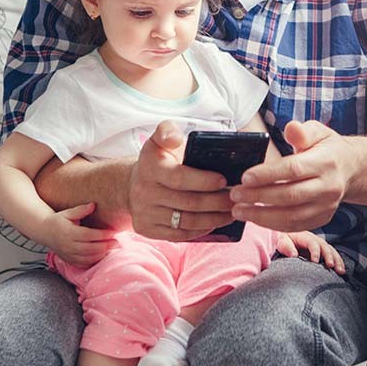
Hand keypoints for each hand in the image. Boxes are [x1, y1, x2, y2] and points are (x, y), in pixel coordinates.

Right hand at [41, 202, 117, 267]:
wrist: (44, 232)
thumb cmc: (58, 221)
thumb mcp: (68, 213)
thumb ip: (81, 210)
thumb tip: (93, 205)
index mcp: (68, 233)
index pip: (89, 235)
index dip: (102, 235)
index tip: (113, 232)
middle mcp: (68, 245)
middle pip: (90, 248)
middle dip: (105, 246)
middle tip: (116, 241)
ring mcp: (68, 255)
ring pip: (87, 258)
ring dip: (101, 254)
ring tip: (111, 248)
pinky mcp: (69, 260)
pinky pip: (83, 264)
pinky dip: (93, 261)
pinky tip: (101, 255)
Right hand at [127, 120, 236, 240]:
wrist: (131, 185)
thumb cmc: (157, 160)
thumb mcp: (159, 139)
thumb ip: (167, 130)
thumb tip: (175, 138)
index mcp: (150, 168)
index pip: (180, 178)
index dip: (204, 181)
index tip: (224, 180)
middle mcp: (144, 193)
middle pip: (187, 202)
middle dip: (216, 202)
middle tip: (236, 198)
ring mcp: (145, 214)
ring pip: (186, 221)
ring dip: (213, 219)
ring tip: (231, 212)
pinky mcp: (147, 230)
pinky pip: (179, 235)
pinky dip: (200, 231)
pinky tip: (214, 223)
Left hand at [229, 120, 354, 230]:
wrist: (351, 169)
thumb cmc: (327, 148)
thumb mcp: (318, 132)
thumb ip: (302, 132)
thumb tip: (291, 128)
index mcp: (326, 162)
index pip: (293, 170)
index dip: (267, 174)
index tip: (244, 177)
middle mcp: (329, 187)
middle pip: (290, 196)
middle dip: (258, 197)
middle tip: (234, 195)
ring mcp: (327, 206)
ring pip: (292, 216)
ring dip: (262, 216)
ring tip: (239, 211)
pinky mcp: (323, 219)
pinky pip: (295, 226)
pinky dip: (273, 225)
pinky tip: (255, 218)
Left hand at [277, 230, 345, 273]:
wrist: (285, 237)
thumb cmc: (282, 240)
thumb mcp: (281, 241)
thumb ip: (286, 247)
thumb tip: (293, 254)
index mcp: (304, 236)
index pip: (312, 243)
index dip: (315, 251)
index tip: (315, 261)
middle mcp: (314, 239)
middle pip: (325, 246)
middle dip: (329, 256)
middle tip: (331, 266)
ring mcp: (319, 245)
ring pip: (331, 251)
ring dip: (337, 260)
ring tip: (340, 270)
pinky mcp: (322, 252)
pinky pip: (332, 255)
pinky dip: (338, 262)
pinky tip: (341, 270)